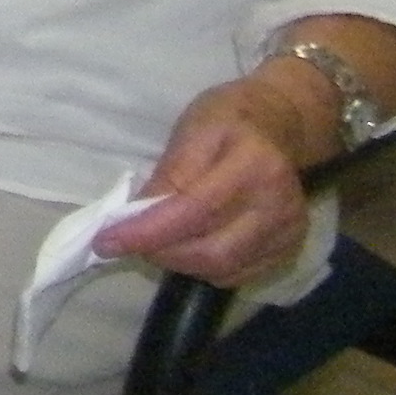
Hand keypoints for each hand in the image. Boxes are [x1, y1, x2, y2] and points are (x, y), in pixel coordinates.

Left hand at [95, 75, 321, 287]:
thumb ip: (168, 175)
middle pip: (212, 251)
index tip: (106, 242)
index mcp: (254, 165)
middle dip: (161, 252)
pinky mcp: (289, 248)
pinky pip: (238, 274)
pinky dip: (203, 268)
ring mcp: (289, 231)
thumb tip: (136, 218)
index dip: (149, 232)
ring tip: (156, 241)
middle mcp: (278, 205)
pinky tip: (187, 246)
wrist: (279, 126)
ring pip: (223, 269)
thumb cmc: (227, 121)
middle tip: (127, 241)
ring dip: (179, 263)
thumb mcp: (191, 131)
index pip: (195, 210)